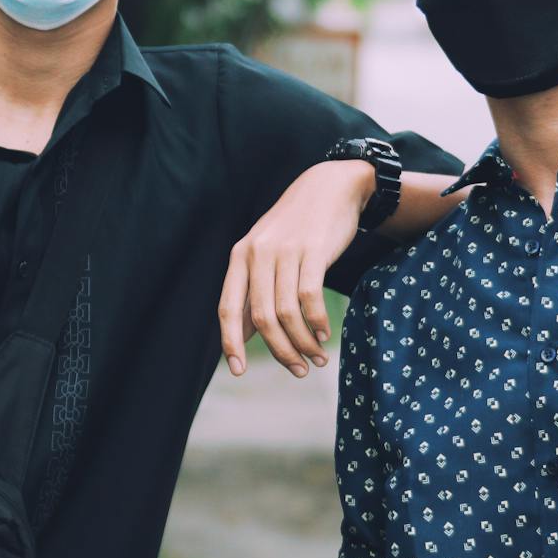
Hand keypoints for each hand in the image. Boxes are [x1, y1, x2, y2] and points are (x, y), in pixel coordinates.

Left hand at [218, 159, 373, 377]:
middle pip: (263, 318)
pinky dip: (317, 322)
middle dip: (281, 351)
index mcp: (240, 256)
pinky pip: (310, 296)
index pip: (228, 308)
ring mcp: (286, 250)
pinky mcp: (314, 249)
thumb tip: (242, 336)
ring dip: (303, 342)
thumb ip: (253, 292)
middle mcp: (258, 253)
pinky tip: (325, 334)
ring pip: (288, 312)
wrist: (329, 187)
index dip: (230, 342)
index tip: (238, 371)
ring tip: (317, 358)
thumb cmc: (295, 228)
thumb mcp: (265, 254)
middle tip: (299, 370)